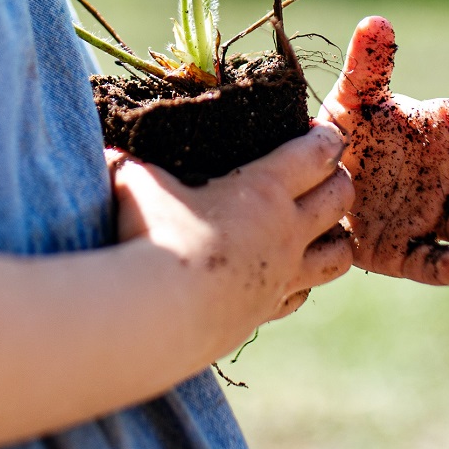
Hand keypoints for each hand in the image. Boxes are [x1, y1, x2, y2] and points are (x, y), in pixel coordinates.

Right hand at [107, 125, 353, 348]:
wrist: (156, 316)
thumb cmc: (151, 237)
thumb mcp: (136, 183)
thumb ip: (131, 164)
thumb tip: (109, 151)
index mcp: (263, 188)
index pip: (317, 153)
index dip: (326, 138)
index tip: (322, 132)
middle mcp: (285, 231)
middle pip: (340, 199)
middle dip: (339, 180)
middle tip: (323, 174)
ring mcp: (282, 276)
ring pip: (338, 255)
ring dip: (336, 236)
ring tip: (320, 228)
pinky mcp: (266, 312)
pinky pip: (303, 295)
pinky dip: (303, 282)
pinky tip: (285, 276)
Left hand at [318, 17, 448, 285]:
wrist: (310, 188)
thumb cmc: (346, 135)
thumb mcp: (352, 100)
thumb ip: (367, 67)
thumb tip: (376, 22)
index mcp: (441, 131)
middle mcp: (448, 174)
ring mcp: (433, 215)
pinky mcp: (407, 253)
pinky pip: (433, 262)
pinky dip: (446, 265)